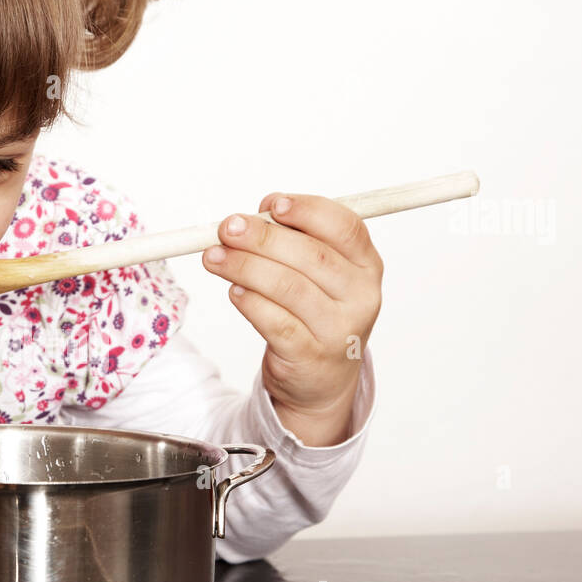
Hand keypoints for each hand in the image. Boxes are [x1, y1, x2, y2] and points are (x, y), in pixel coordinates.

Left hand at [202, 192, 382, 444]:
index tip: (271, 203)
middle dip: (263, 237)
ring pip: (288, 288)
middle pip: (311, 256)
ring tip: (214, 257)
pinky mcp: (309, 356)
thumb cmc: (314, 312)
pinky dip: (250, 302)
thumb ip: (295, 240)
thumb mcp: (318, 274)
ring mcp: (338, 330)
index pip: (345, 228)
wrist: (321, 378)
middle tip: (227, 228)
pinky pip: (275, 322)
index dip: (307, 211)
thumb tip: (258, 213)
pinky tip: (233, 291)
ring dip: (245, 267)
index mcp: (367, 266)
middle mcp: (360, 297)